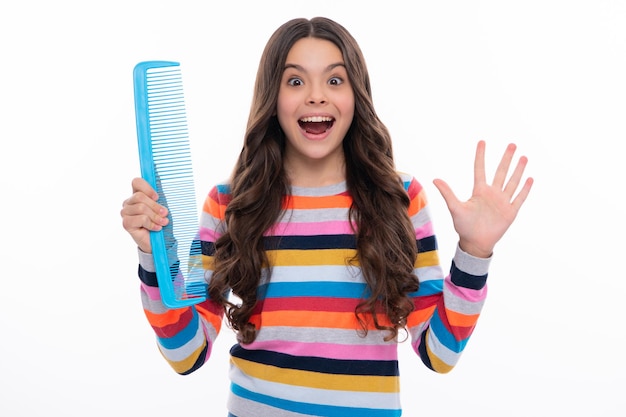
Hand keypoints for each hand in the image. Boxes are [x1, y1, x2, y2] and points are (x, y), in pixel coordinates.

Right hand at [120, 177, 168, 252]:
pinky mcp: (126, 223)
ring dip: (155, 216)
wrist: (156, 242)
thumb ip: (158, 201)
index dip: (147, 188)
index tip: (157, 197)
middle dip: (155, 206)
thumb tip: (160, 196)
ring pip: (141, 208)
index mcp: (137, 196)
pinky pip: (141, 219)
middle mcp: (128, 203)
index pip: (136, 182)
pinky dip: (152, 224)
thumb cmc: (159, 222)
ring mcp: (125, 213)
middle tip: (165, 213)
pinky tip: (157, 228)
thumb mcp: (161, 209)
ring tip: (163, 222)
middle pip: (139, 196)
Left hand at [433, 140, 532, 257]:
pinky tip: (530, 178)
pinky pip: (519, 198)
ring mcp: (502, 202)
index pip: (480, 169)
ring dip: (518, 170)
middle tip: (512, 144)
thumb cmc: (464, 226)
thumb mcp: (455, 208)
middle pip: (501, 172)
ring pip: (512, 182)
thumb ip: (447, 193)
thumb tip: (435, 179)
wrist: (475, 243)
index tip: (482, 141)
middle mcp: (492, 193)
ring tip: (524, 157)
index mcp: (479, 191)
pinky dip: (525, 189)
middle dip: (506, 158)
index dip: (481, 156)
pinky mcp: (510, 211)